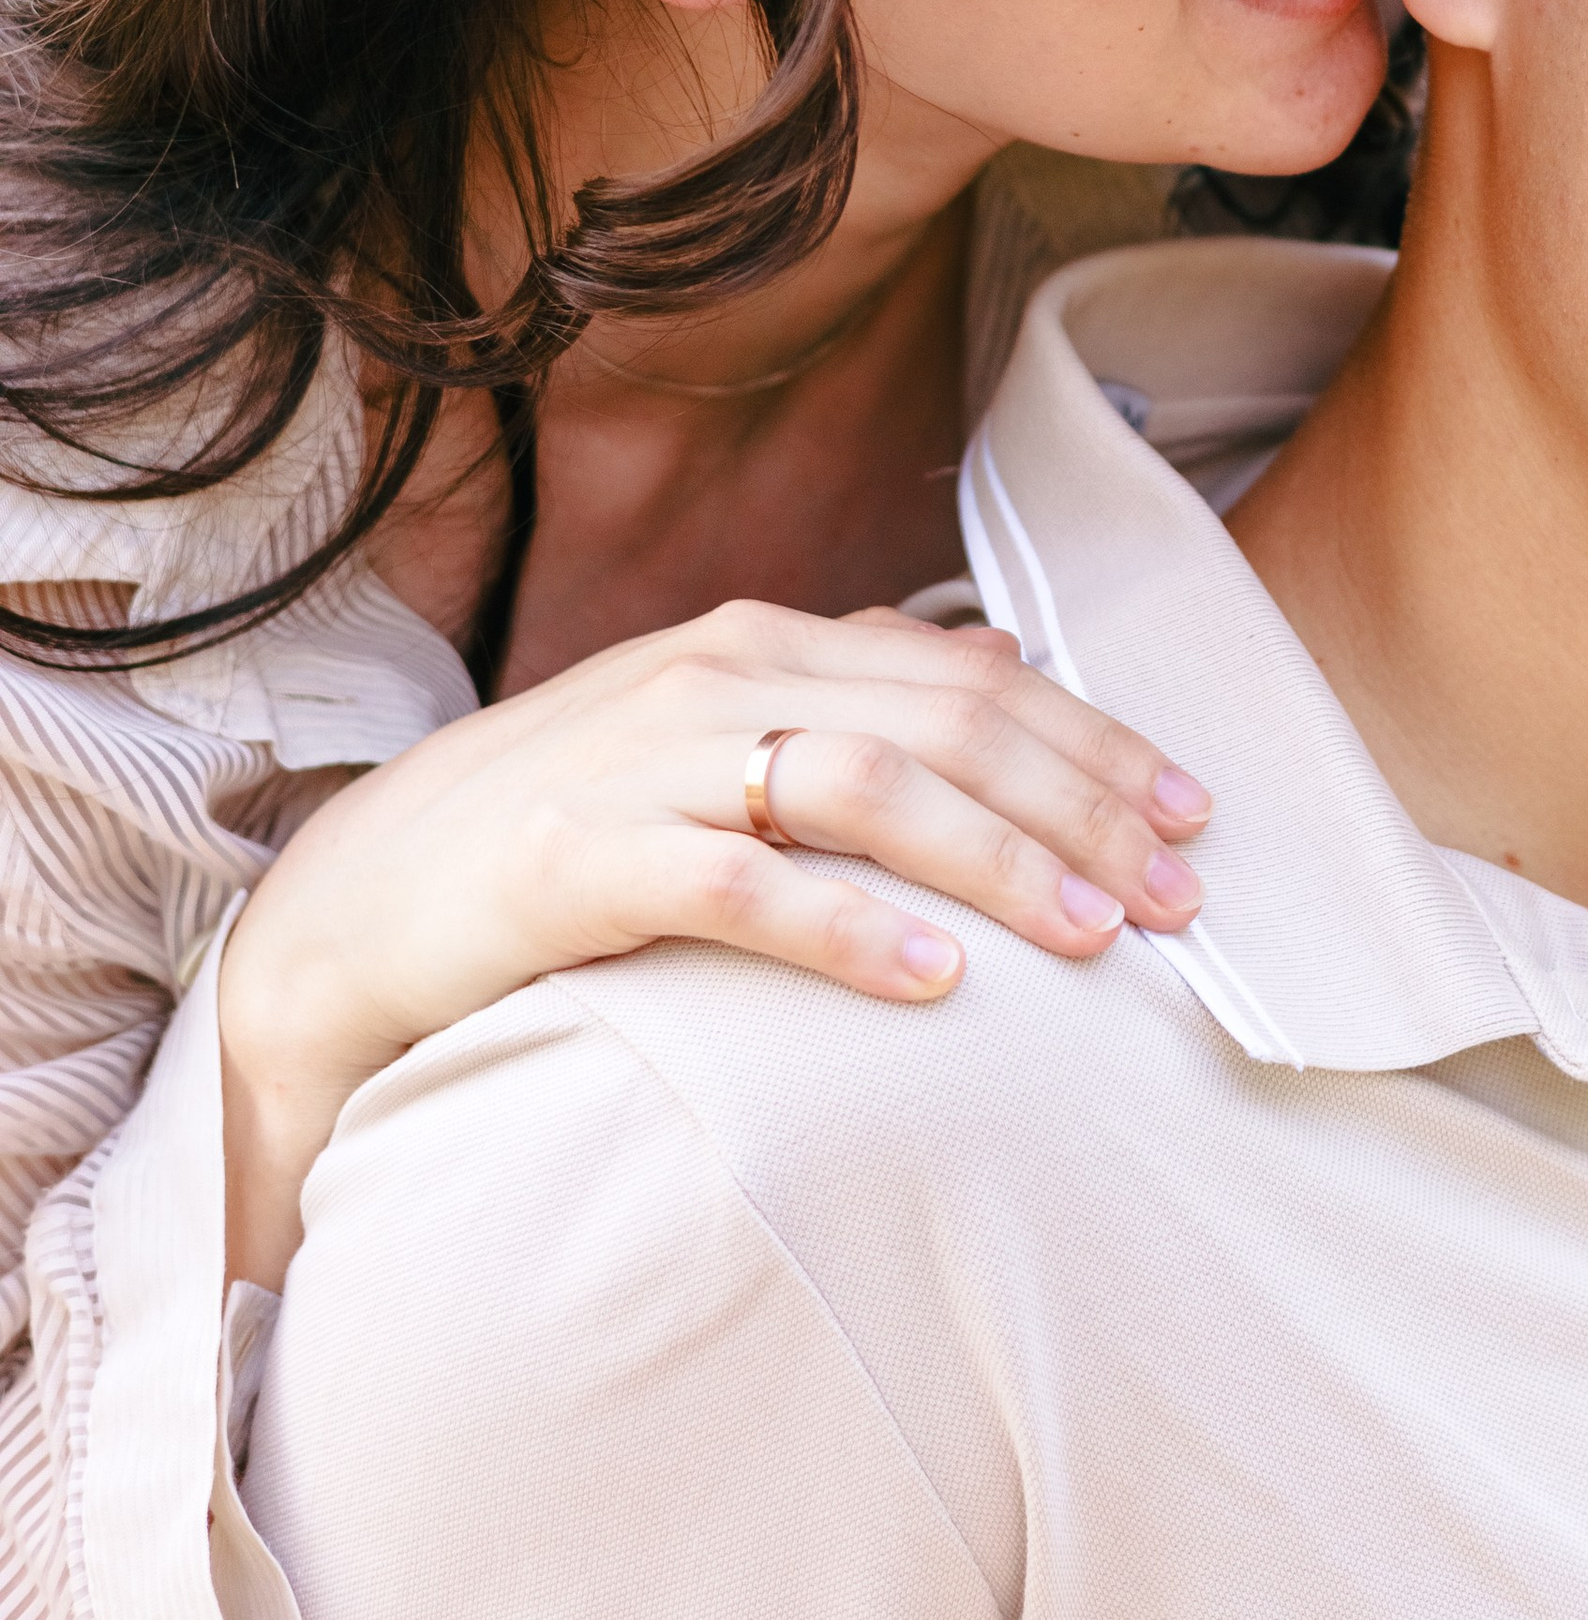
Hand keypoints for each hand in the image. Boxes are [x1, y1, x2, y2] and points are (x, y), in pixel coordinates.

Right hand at [219, 600, 1209, 1288]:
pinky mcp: (575, 862)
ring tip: (1089, 934)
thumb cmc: (568, 826)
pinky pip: (737, 883)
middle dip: (1079, 805)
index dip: (1094, 742)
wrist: (362, 903)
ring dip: (995, 857)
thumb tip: (998, 651)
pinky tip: (932, 976)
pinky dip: (846, 925)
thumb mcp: (717, 735)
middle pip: (945, 721)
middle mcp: (715, 678)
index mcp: (764, 643)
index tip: (1193, 818)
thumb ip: (853, 692)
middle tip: (1174, 898)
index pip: (973, 676)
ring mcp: (642, 764)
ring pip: (864, 782)